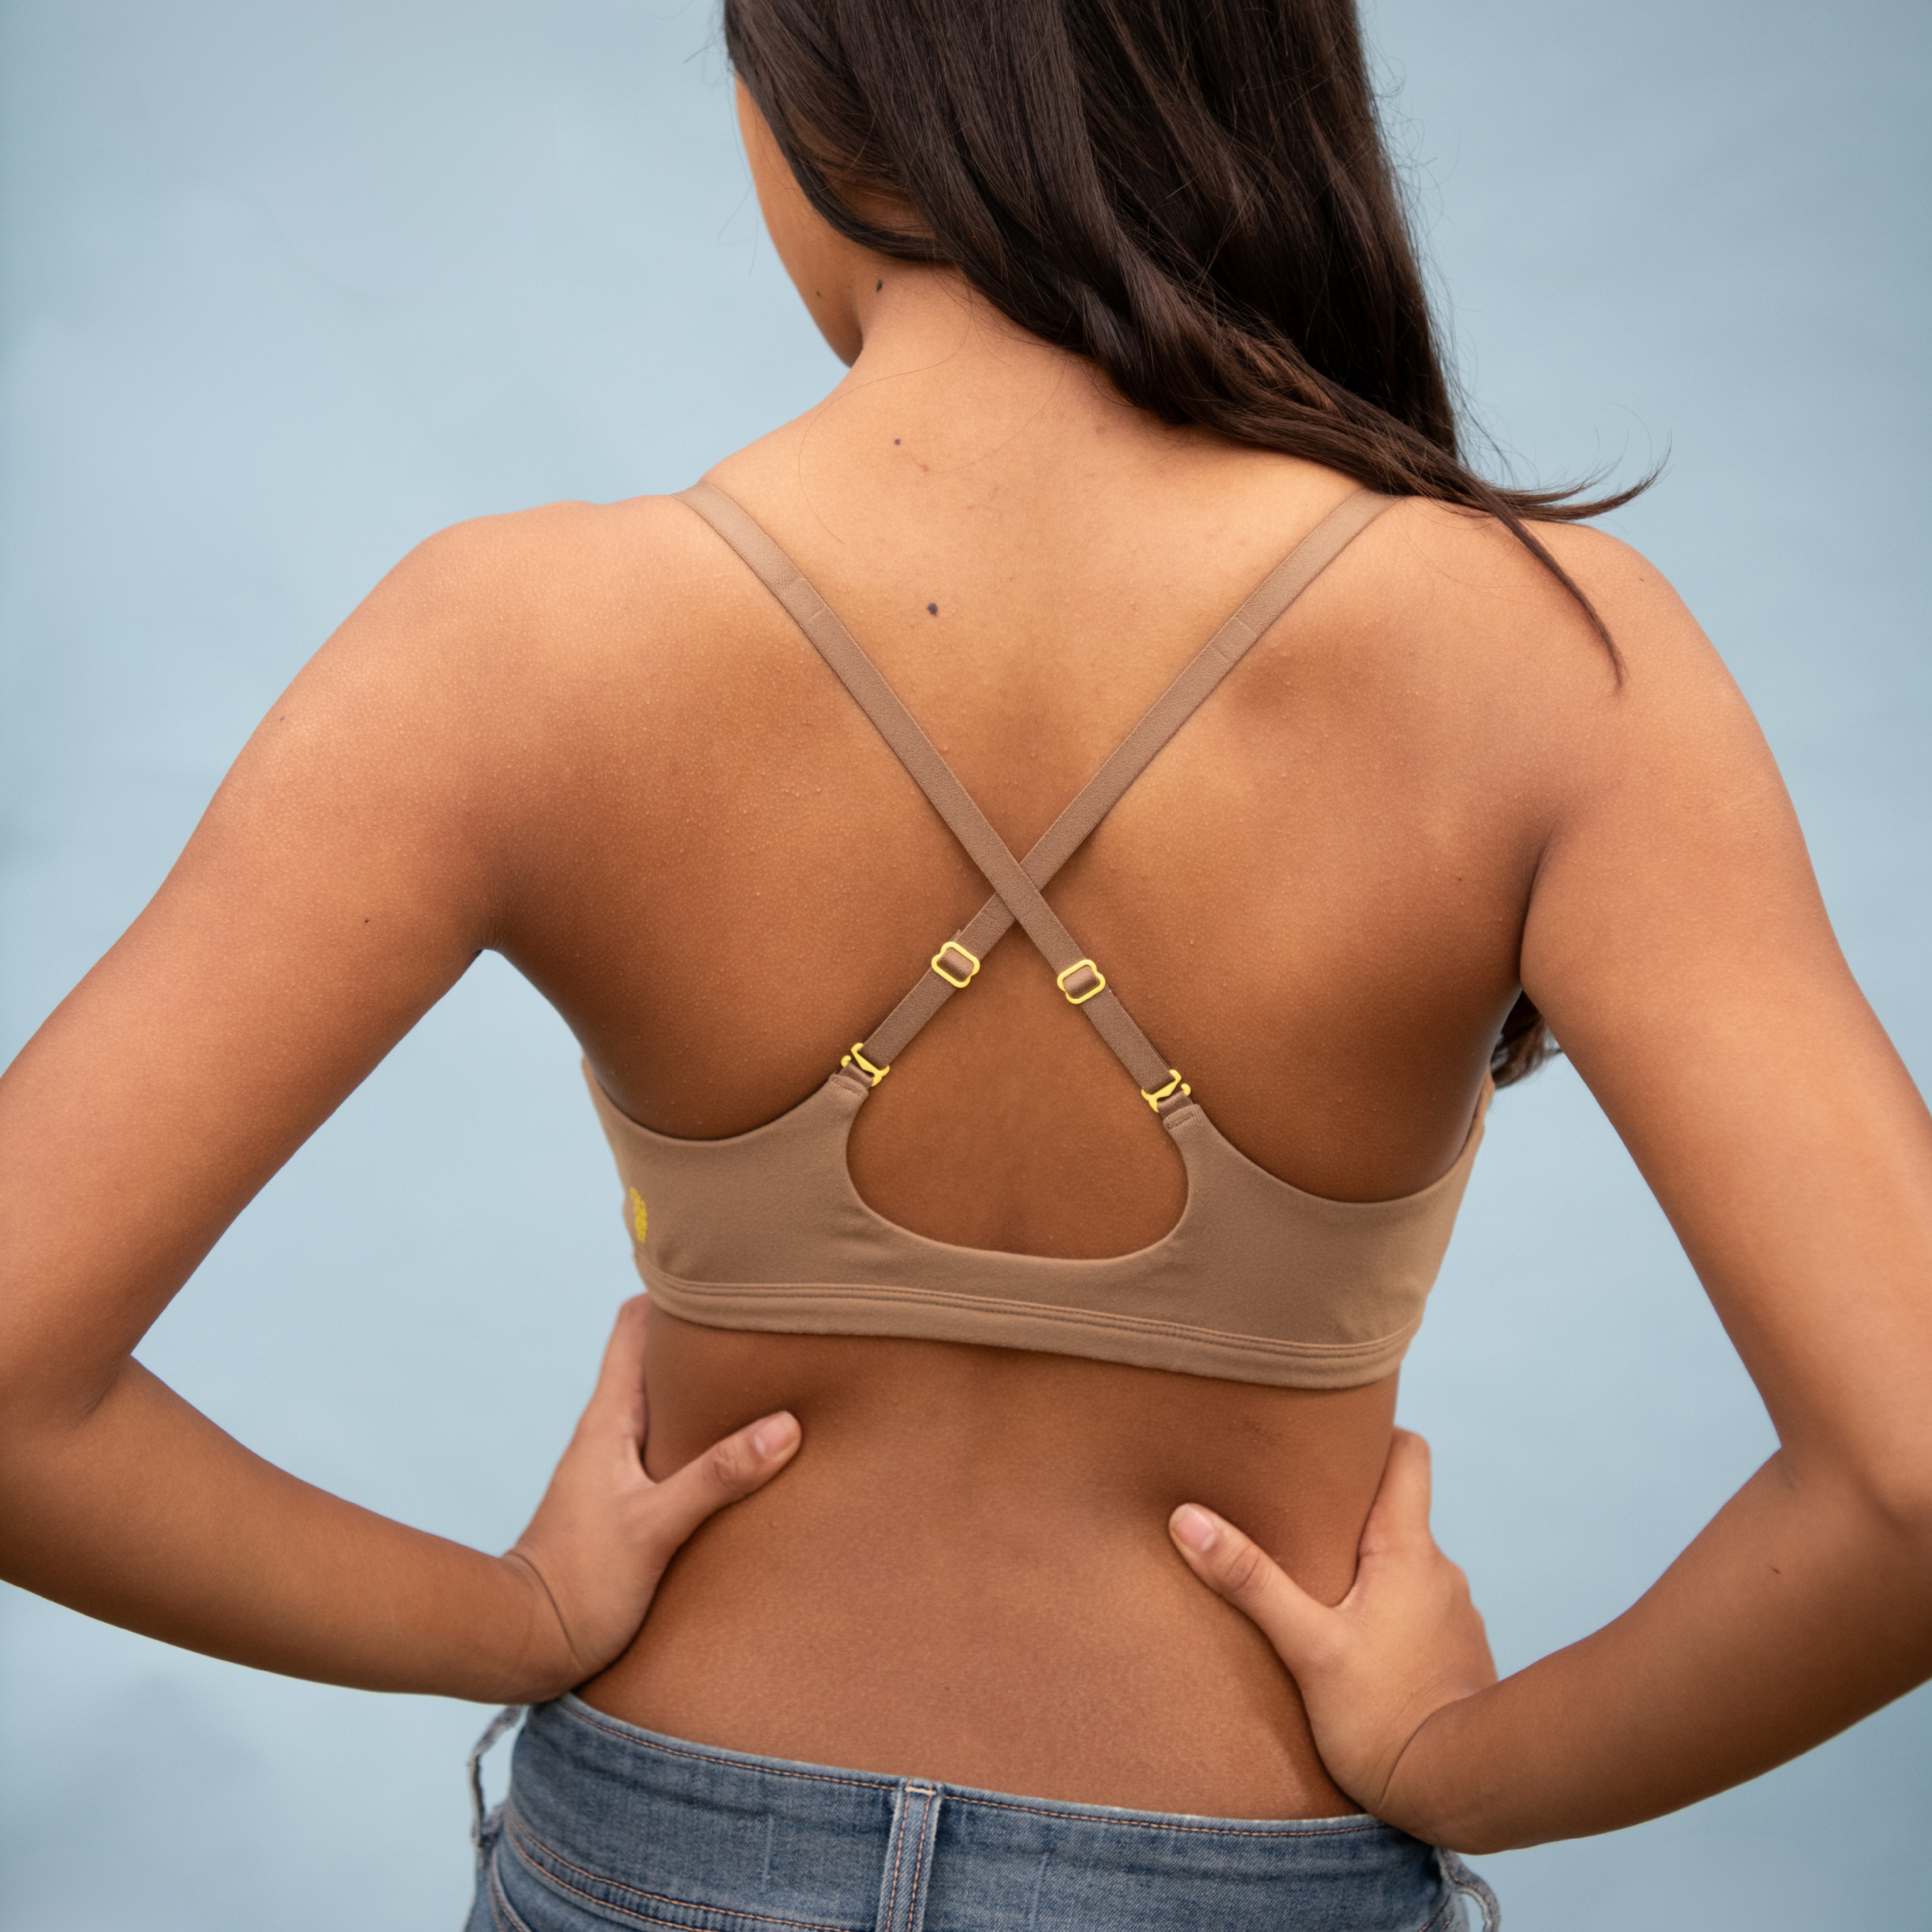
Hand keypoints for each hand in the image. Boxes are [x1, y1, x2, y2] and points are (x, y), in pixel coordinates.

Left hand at [500, 1295, 799, 1698]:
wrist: (525, 1641)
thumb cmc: (579, 1583)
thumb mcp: (656, 1527)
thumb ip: (719, 1476)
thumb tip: (785, 1426)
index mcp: (608, 1417)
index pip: (635, 1324)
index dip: (674, 1290)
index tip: (723, 1269)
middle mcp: (609, 1430)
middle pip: (656, 1356)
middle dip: (703, 1335)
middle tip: (761, 1316)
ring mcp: (615, 1464)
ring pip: (665, 1402)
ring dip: (705, 1388)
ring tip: (764, 1374)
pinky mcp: (625, 1499)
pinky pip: (670, 1445)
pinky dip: (703, 1433)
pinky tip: (739, 1450)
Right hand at [1167, 1429, 1494, 1829]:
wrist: (1464, 1791)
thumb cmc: (1385, 1719)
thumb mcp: (1307, 1647)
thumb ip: (1250, 1581)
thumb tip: (1188, 1519)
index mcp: (1409, 1548)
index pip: (1410, 1453)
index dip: (1376, 1433)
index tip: (1331, 1435)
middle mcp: (1441, 1570)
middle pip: (1398, 1508)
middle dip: (1349, 1508)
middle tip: (1294, 1515)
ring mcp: (1453, 1613)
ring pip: (1406, 1564)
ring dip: (1368, 1567)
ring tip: (1318, 1589)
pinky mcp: (1457, 1655)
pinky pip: (1418, 1610)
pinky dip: (1388, 1612)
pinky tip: (1356, 1644)